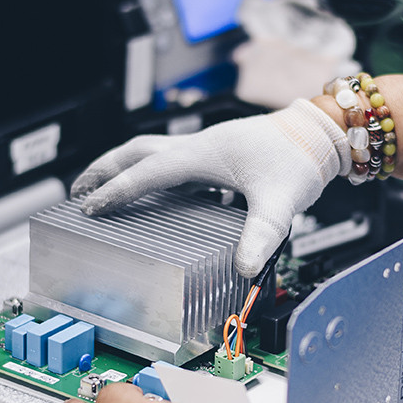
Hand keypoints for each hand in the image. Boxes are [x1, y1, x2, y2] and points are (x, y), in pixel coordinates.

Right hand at [71, 99, 348, 277]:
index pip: (147, 172)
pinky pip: (175, 160)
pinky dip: (156, 173)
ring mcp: (209, 147)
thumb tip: (244, 269)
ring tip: (109, 189)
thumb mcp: (281, 202)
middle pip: (137, 151)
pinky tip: (161, 195)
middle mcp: (200, 146)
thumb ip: (261, 235)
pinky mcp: (221, 153)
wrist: (322, 133)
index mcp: (203, 155)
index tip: (90, 207)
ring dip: (127, 168)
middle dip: (105, 170)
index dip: (117, 191)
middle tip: (80, 192)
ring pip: (153, 151)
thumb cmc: (301, 158)